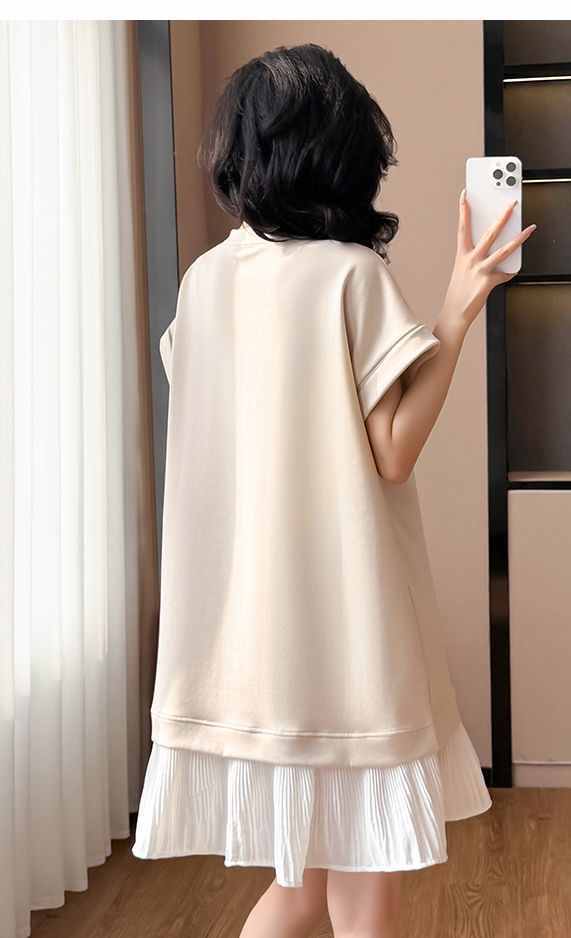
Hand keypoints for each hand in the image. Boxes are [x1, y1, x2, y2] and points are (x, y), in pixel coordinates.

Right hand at [440, 188, 536, 335]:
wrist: (455, 313)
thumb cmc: (459, 291)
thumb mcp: (463, 270)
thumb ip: (477, 257)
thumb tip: (494, 249)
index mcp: (462, 255)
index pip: (463, 227)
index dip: (464, 210)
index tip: (466, 195)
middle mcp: (471, 260)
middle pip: (490, 233)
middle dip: (502, 217)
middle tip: (511, 204)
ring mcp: (480, 270)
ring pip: (504, 250)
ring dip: (519, 238)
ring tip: (529, 229)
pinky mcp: (489, 282)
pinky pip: (505, 274)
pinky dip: (509, 273)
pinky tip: (510, 272)